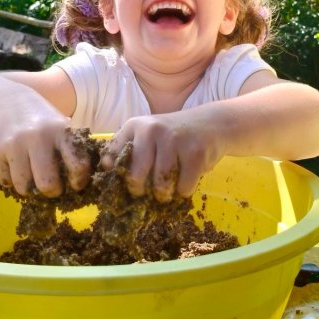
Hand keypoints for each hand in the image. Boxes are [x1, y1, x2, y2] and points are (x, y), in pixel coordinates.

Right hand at [0, 89, 89, 196]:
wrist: (4, 101)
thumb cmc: (40, 120)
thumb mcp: (59, 125)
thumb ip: (70, 150)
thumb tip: (79, 185)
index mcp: (59, 131)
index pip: (77, 165)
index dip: (78, 181)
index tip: (75, 184)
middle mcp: (36, 137)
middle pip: (47, 184)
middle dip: (52, 191)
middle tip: (51, 186)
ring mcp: (13, 145)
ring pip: (24, 188)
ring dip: (29, 188)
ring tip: (31, 176)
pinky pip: (6, 182)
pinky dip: (10, 181)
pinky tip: (13, 167)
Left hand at [100, 109, 226, 201]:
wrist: (212, 123)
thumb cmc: (173, 137)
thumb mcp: (148, 136)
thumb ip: (129, 152)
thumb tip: (106, 175)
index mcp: (134, 126)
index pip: (111, 158)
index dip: (116, 177)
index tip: (124, 183)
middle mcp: (151, 130)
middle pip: (135, 178)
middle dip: (140, 192)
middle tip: (147, 192)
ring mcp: (174, 140)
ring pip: (160, 186)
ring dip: (164, 195)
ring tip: (167, 189)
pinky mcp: (195, 154)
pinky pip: (183, 188)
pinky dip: (184, 191)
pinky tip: (186, 180)